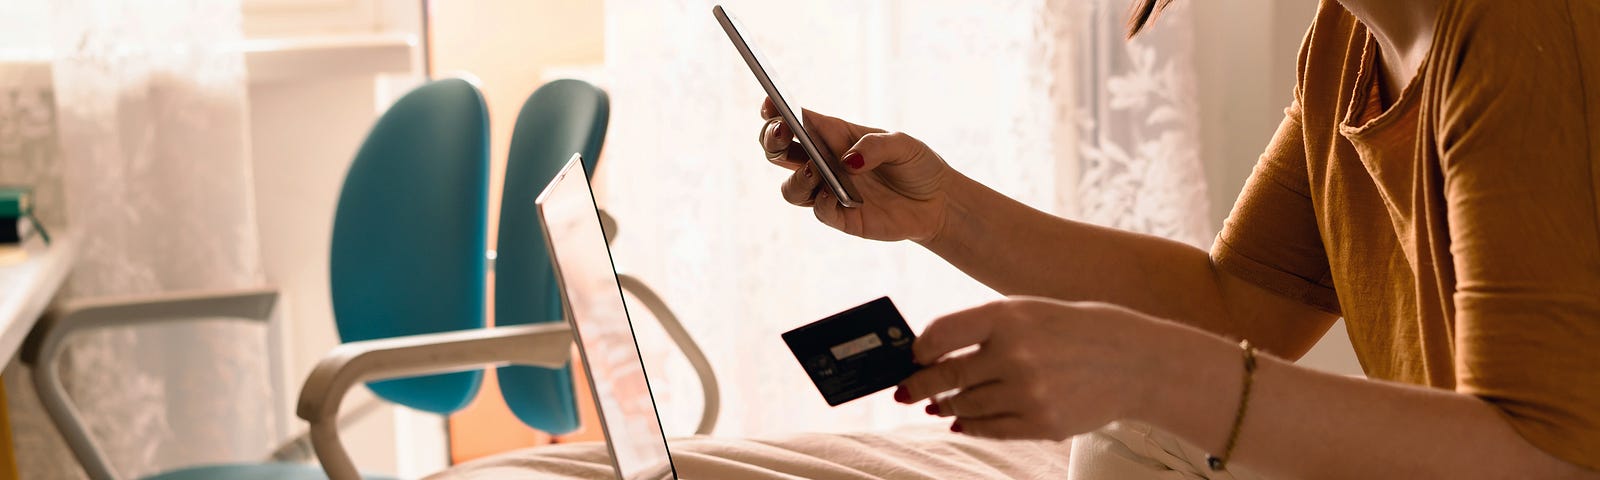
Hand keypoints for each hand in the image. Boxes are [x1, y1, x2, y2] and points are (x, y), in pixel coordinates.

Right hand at [757, 97, 956, 241]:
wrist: (937, 203)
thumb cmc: (917, 165)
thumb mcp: (904, 145)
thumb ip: (875, 147)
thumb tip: (847, 161)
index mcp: (835, 135)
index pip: (797, 120)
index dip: (775, 110)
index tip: (769, 104)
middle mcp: (825, 162)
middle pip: (779, 151)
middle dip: (771, 139)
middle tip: (781, 132)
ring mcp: (829, 190)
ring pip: (791, 187)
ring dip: (796, 177)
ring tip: (816, 170)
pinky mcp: (841, 217)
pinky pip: (818, 211)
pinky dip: (820, 202)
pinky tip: (833, 195)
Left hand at [894, 297, 1169, 440]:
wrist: (1133, 361)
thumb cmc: (1070, 330)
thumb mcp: (1027, 312)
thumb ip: (980, 329)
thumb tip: (927, 358)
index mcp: (1008, 317)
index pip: (940, 335)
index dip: (918, 350)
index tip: (913, 356)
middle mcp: (1015, 354)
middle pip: (946, 376)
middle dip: (919, 386)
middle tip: (904, 390)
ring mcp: (1029, 393)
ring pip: (964, 406)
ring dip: (945, 406)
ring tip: (937, 404)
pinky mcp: (1042, 423)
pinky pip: (989, 429)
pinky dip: (970, 426)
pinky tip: (961, 421)